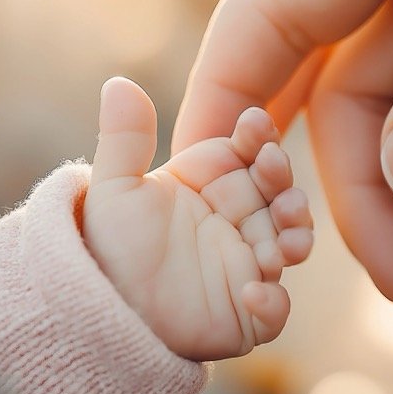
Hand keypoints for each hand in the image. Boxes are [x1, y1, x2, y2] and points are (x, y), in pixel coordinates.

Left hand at [84, 78, 312, 360]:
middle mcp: (237, 219)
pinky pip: (272, 308)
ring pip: (290, 243)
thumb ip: (124, 139)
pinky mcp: (248, 313)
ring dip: (295, 234)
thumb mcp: (112, 191)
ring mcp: (248, 263)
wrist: (97, 312)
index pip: (248, 151)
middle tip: (274, 167)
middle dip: (284, 180)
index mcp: (210, 182)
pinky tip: (252, 291)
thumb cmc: (107, 248)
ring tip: (285, 238)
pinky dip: (271, 302)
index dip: (257, 136)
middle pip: (279, 192)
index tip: (254, 123)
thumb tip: (118, 81)